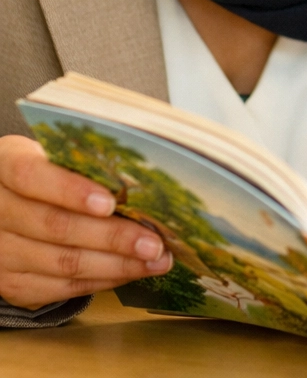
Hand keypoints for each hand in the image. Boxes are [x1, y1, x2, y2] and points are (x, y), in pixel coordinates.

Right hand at [0, 135, 171, 309]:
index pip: (32, 176)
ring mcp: (0, 251)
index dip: (71, 191)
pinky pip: (60, 287)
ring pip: (62, 262)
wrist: (10, 202)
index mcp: (6, 165)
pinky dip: (101, 280)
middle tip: (154, 242)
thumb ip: (87, 163)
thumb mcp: (56, 155)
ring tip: (155, 260)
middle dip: (112, 237)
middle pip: (56, 226)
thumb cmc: (50, 171)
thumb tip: (145, 178)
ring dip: (116, 265)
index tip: (110, 203)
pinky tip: (131, 272)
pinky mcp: (10, 282)